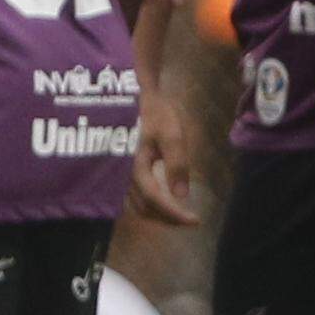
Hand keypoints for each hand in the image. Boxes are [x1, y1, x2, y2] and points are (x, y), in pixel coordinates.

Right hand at [127, 103, 208, 232]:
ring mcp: (118, 174)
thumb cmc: (153, 110)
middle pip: (144, 209)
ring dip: (158, 215)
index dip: (175, 214)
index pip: (155, 200)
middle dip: (168, 218)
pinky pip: (133, 198)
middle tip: (190, 219)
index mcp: (135, 165)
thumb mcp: (171, 132)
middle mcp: (123, 175)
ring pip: (136, 206)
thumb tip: (182, 195)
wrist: (131, 93)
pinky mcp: (119, 172)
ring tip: (178, 214)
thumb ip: (176, 163)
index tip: (196, 221)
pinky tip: (163, 202)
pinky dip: (150, 205)